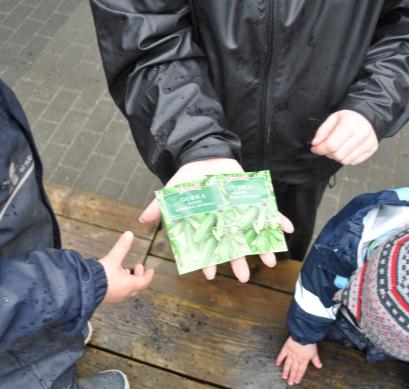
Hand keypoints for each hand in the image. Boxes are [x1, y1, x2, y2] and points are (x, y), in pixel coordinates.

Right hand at [100, 231, 153, 303]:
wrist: (82, 290)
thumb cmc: (99, 277)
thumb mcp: (113, 258)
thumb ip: (121, 247)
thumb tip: (129, 234)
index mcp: (128, 285)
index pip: (144, 282)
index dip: (148, 275)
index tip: (151, 270)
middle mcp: (123, 294)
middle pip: (136, 287)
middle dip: (138, 277)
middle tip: (137, 268)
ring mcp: (114, 298)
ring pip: (126, 290)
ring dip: (128, 281)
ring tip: (124, 271)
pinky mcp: (105, 299)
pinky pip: (117, 292)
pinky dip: (119, 284)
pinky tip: (112, 278)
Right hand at [139, 158, 293, 281]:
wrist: (205, 158)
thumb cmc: (188, 178)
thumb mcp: (172, 191)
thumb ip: (160, 206)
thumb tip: (141, 220)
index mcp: (206, 224)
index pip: (206, 246)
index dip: (207, 260)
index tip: (209, 275)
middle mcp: (224, 221)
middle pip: (232, 244)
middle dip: (237, 260)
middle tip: (243, 276)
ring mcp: (239, 211)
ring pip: (252, 232)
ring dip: (262, 245)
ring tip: (271, 261)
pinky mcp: (251, 199)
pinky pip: (268, 211)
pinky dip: (278, 219)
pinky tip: (288, 229)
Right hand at [276, 337, 321, 385]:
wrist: (303, 335)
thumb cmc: (309, 342)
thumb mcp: (315, 352)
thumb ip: (316, 360)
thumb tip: (319, 366)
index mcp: (304, 360)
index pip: (301, 370)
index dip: (298, 376)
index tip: (296, 381)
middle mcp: (297, 358)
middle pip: (294, 369)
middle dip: (291, 377)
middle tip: (289, 382)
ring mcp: (290, 354)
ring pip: (288, 365)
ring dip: (285, 371)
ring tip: (284, 377)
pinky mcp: (286, 348)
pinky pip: (281, 355)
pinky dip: (279, 360)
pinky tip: (277, 364)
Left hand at [311, 110, 377, 164]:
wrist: (366, 116)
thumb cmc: (349, 118)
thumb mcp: (332, 119)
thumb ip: (322, 131)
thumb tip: (315, 143)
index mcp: (351, 124)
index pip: (331, 145)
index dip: (320, 149)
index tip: (315, 148)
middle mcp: (362, 134)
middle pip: (338, 155)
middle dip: (327, 153)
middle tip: (326, 147)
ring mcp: (369, 142)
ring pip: (345, 161)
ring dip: (336, 157)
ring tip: (336, 148)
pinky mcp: (372, 149)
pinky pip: (354, 162)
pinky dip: (346, 158)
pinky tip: (346, 150)